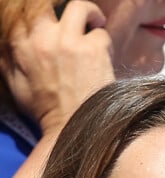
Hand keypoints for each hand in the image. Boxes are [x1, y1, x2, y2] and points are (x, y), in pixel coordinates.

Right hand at [0, 0, 113, 136]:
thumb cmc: (46, 110)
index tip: (49, 17)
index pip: (22, 9)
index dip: (39, 10)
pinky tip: (104, 54)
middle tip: (76, 17)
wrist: (73, 128)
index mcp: (21, 44)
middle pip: (48, 1)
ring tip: (95, 24)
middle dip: (62, 6)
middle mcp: (44, 37)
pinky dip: (104, 41)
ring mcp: (70, 41)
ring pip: (80, 7)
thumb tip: (6, 43)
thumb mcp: (16, 85)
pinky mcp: (93, 49)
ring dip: (90, 14)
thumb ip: (8, 60)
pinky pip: (101, 33)